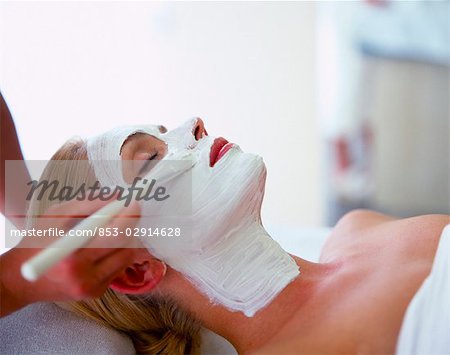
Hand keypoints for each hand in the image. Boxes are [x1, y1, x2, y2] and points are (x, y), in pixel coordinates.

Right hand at [0, 198, 164, 316]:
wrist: (20, 281)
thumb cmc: (36, 243)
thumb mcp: (55, 216)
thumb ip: (87, 204)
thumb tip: (116, 196)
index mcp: (70, 256)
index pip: (113, 236)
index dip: (128, 218)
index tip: (133, 203)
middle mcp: (83, 277)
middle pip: (125, 247)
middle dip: (130, 226)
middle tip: (129, 212)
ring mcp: (91, 288)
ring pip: (126, 258)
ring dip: (126, 239)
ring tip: (112, 228)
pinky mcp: (96, 293)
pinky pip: (118, 268)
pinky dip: (117, 254)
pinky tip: (103, 247)